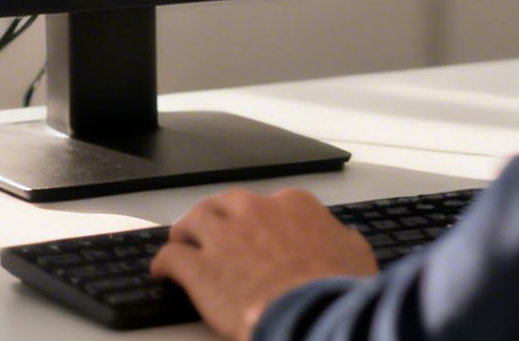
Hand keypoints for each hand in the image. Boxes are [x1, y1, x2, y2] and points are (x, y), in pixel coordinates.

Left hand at [151, 188, 377, 339]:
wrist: (313, 314)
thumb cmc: (336, 290)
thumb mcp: (355, 255)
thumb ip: (340, 239)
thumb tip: (341, 238)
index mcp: (293, 206)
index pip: (270, 203)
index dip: (260, 221)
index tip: (258, 233)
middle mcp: (255, 212)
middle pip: (225, 204)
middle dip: (218, 217)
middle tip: (214, 232)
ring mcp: (224, 238)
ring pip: (193, 221)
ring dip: (186, 232)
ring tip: (182, 243)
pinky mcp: (200, 268)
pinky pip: (171, 257)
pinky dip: (164, 264)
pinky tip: (163, 273)